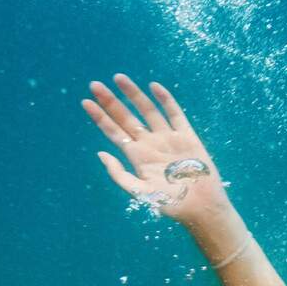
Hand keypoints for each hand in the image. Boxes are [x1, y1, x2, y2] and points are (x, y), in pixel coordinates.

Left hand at [81, 75, 228, 225]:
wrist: (201, 207)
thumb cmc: (171, 204)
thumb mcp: (140, 193)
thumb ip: (119, 174)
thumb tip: (101, 153)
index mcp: (137, 156)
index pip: (114, 132)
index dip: (100, 117)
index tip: (85, 102)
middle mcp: (150, 143)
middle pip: (126, 117)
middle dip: (111, 101)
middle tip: (94, 85)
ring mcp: (168, 138)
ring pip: (147, 110)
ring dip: (133, 94)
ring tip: (118, 78)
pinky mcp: (187, 136)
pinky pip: (175, 114)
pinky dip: (165, 100)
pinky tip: (153, 86)